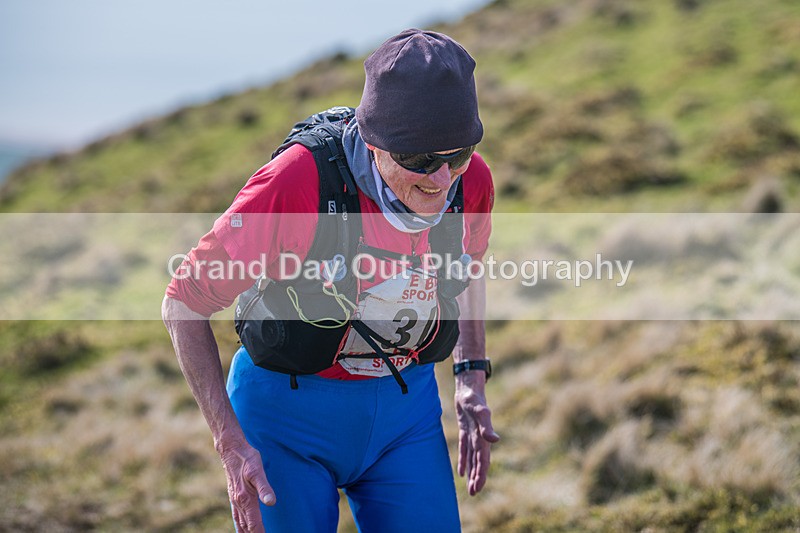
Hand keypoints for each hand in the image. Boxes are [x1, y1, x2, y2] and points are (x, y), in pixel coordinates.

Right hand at [219, 441, 275, 531]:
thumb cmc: (247, 459)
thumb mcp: (258, 471)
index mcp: (246, 499)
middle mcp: (239, 502)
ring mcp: (235, 499)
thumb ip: (265, 488)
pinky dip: (239, 525)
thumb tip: (271, 503)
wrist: (231, 450)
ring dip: (245, 532)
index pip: (254, 523)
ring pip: (239, 522)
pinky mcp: (234, 495)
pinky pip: (236, 515)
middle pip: (246, 526)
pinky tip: (241, 526)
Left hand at [455, 373, 499, 494]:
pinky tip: (461, 472)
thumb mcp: (479, 411)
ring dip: (472, 471)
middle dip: (477, 477)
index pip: (483, 460)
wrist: (468, 385)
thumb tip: (495, 441)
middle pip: (479, 462)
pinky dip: (464, 460)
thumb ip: (486, 426)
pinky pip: (464, 448)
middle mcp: (479, 437)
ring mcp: (472, 434)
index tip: (477, 488)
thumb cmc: (473, 398)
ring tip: (470, 487)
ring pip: (472, 457)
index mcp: (483, 437)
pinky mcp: (465, 429)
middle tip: (473, 493)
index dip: (481, 474)